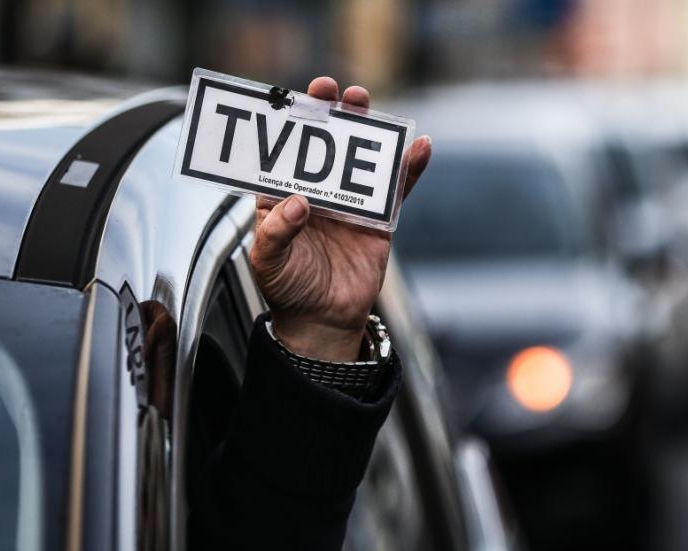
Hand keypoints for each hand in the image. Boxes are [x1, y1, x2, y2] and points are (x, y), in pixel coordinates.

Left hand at [250, 76, 431, 361]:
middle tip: (334, 91)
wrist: (322, 321)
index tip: (297, 101)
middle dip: (329, 114)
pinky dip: (408, 168)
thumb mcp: (268, 262)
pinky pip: (395, 189)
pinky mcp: (377, 219)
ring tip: (364, 103)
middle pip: (324, 143)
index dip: (291, 123)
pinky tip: (419, 147)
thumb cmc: (287, 290)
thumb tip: (298, 204)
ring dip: (365, 128)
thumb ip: (277, 232)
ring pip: (359, 157)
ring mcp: (348, 202)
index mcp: (281, 195)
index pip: (285, 151)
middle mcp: (315, 191)